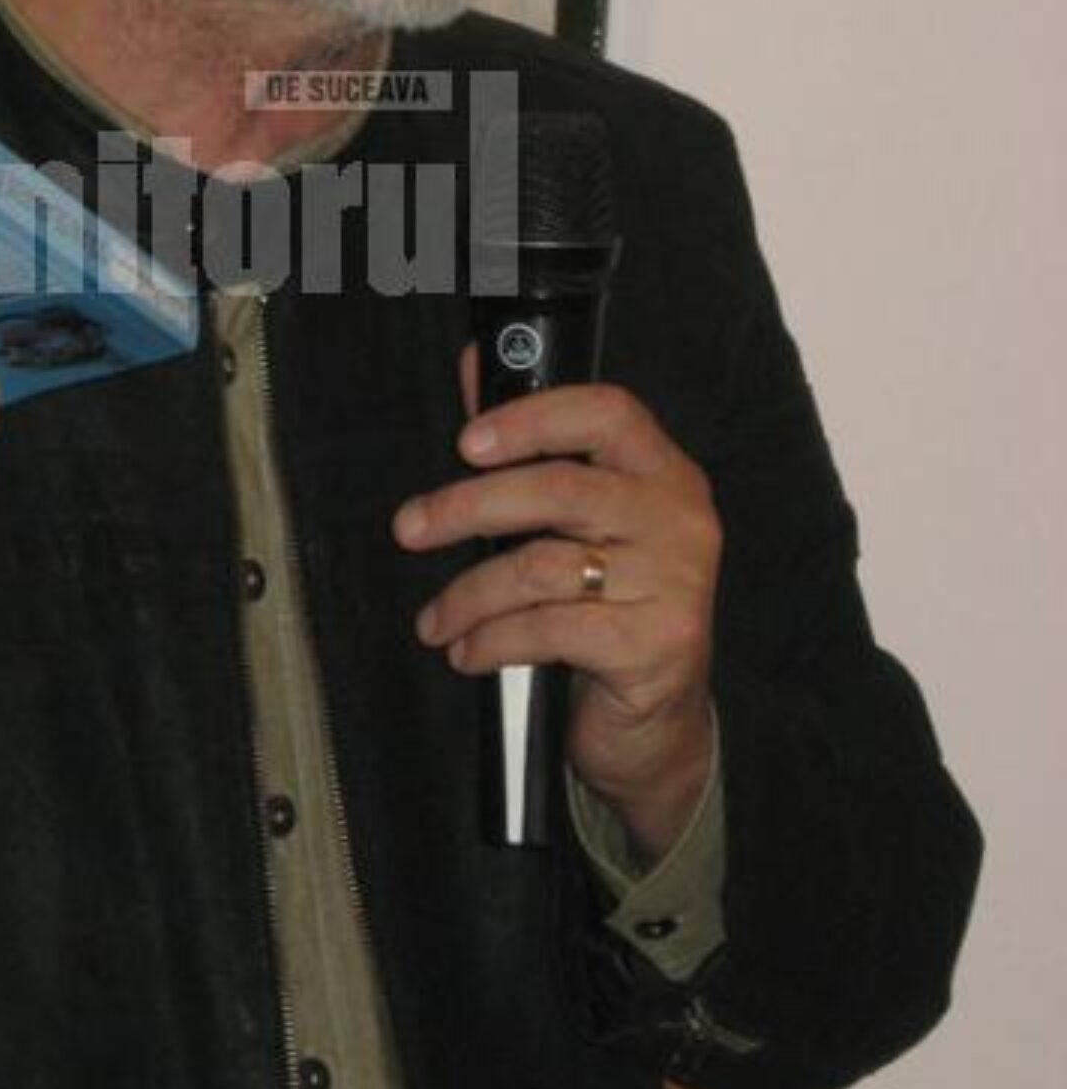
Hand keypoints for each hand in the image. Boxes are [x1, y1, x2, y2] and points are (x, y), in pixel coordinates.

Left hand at [393, 355, 718, 860]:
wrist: (660, 723)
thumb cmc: (610, 606)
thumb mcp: (578, 525)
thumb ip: (532, 448)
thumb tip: (474, 365)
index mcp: (663, 473)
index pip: (608, 413)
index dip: (532, 418)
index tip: (466, 442)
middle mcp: (680, 520)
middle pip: (560, 489)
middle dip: (468, 507)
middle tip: (409, 528)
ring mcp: (675, 584)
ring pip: (541, 567)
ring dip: (468, 594)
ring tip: (435, 620)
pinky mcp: (656, 645)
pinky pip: (548, 629)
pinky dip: (491, 640)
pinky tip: (467, 652)